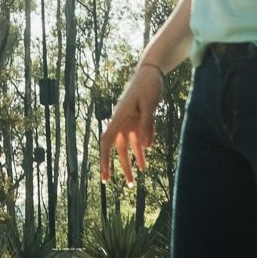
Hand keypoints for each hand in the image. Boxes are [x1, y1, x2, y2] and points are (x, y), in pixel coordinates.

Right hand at [98, 66, 162, 184]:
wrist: (151, 71)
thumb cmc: (148, 85)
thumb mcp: (149, 104)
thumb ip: (147, 125)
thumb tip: (146, 147)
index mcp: (119, 117)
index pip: (107, 143)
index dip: (104, 160)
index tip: (105, 177)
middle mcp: (121, 121)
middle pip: (119, 149)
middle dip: (122, 168)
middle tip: (128, 186)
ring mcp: (129, 121)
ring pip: (128, 146)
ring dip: (132, 162)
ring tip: (137, 179)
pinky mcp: (138, 119)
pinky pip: (138, 138)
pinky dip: (141, 150)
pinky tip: (146, 161)